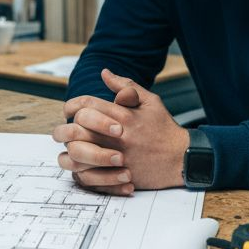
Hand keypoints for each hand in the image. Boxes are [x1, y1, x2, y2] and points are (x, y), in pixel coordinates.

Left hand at [53, 68, 188, 193]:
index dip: (73, 105)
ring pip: (77, 153)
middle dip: (66, 126)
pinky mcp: (118, 176)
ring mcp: (116, 158)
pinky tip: (81, 164)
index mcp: (124, 115)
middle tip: (67, 128)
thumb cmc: (164, 129)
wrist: (182, 158)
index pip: (87, 105)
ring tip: (72, 146)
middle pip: (77, 127)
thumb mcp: (150, 101)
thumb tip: (104, 72)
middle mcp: (117, 136)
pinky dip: (79, 170)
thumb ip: (126, 86)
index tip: (70, 109)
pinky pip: (87, 175)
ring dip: (70, 148)